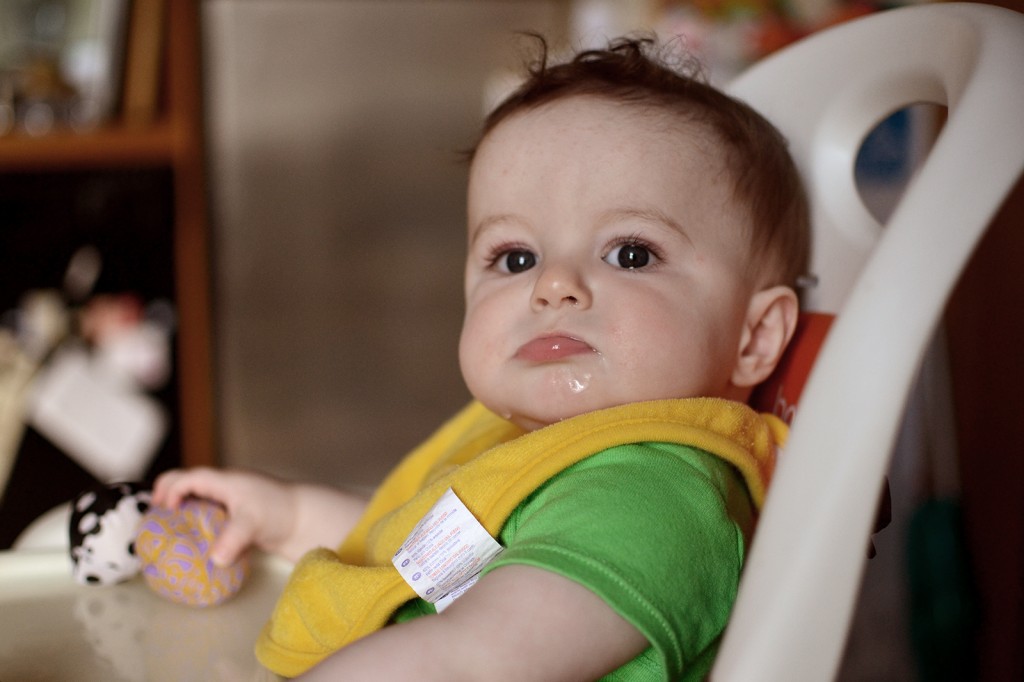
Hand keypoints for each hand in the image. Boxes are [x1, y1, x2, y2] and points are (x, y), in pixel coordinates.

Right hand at [152, 467, 296, 565]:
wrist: (306, 519)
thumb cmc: (280, 511)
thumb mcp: (254, 523)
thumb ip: (233, 539)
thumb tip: (215, 559)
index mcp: (225, 481)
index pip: (188, 477)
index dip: (170, 491)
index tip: (162, 512)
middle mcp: (226, 487)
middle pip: (188, 483)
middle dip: (167, 496)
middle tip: (154, 520)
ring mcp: (232, 502)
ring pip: (198, 500)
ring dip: (182, 511)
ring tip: (168, 532)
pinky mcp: (238, 517)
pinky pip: (210, 516)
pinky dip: (197, 525)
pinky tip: (193, 544)